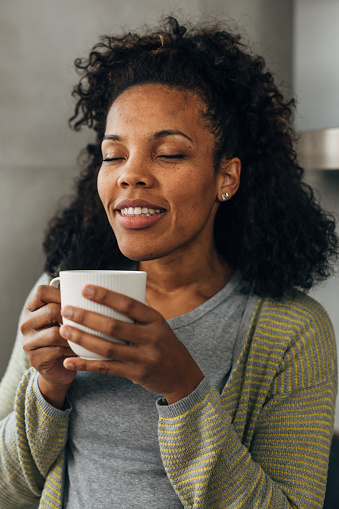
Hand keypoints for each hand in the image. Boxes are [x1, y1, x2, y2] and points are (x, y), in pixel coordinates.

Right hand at [21, 284, 76, 407]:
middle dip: (73, 316)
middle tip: (88, 321)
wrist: (59, 367)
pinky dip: (73, 350)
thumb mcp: (66, 317)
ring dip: (75, 336)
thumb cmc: (67, 337)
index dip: (61, 293)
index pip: (42, 291)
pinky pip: (58, 350)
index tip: (78, 300)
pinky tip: (81, 350)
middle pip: (51, 310)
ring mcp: (28, 342)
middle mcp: (26, 323)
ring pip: (55, 333)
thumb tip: (93, 291)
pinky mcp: (34, 358)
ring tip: (87, 337)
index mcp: (32, 308)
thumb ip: (71, 304)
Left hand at [60, 285, 203, 403]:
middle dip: (86, 317)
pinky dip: (86, 365)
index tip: (85, 288)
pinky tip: (69, 361)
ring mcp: (144, 358)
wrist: (182, 375)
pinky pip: (107, 369)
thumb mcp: (158, 324)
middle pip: (114, 327)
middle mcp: (151, 338)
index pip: (129, 304)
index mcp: (155, 320)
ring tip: (64, 330)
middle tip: (66, 310)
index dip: (106, 296)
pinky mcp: (136, 374)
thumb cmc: (164, 343)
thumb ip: (138, 311)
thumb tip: (114, 289)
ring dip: (82, 339)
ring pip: (107, 349)